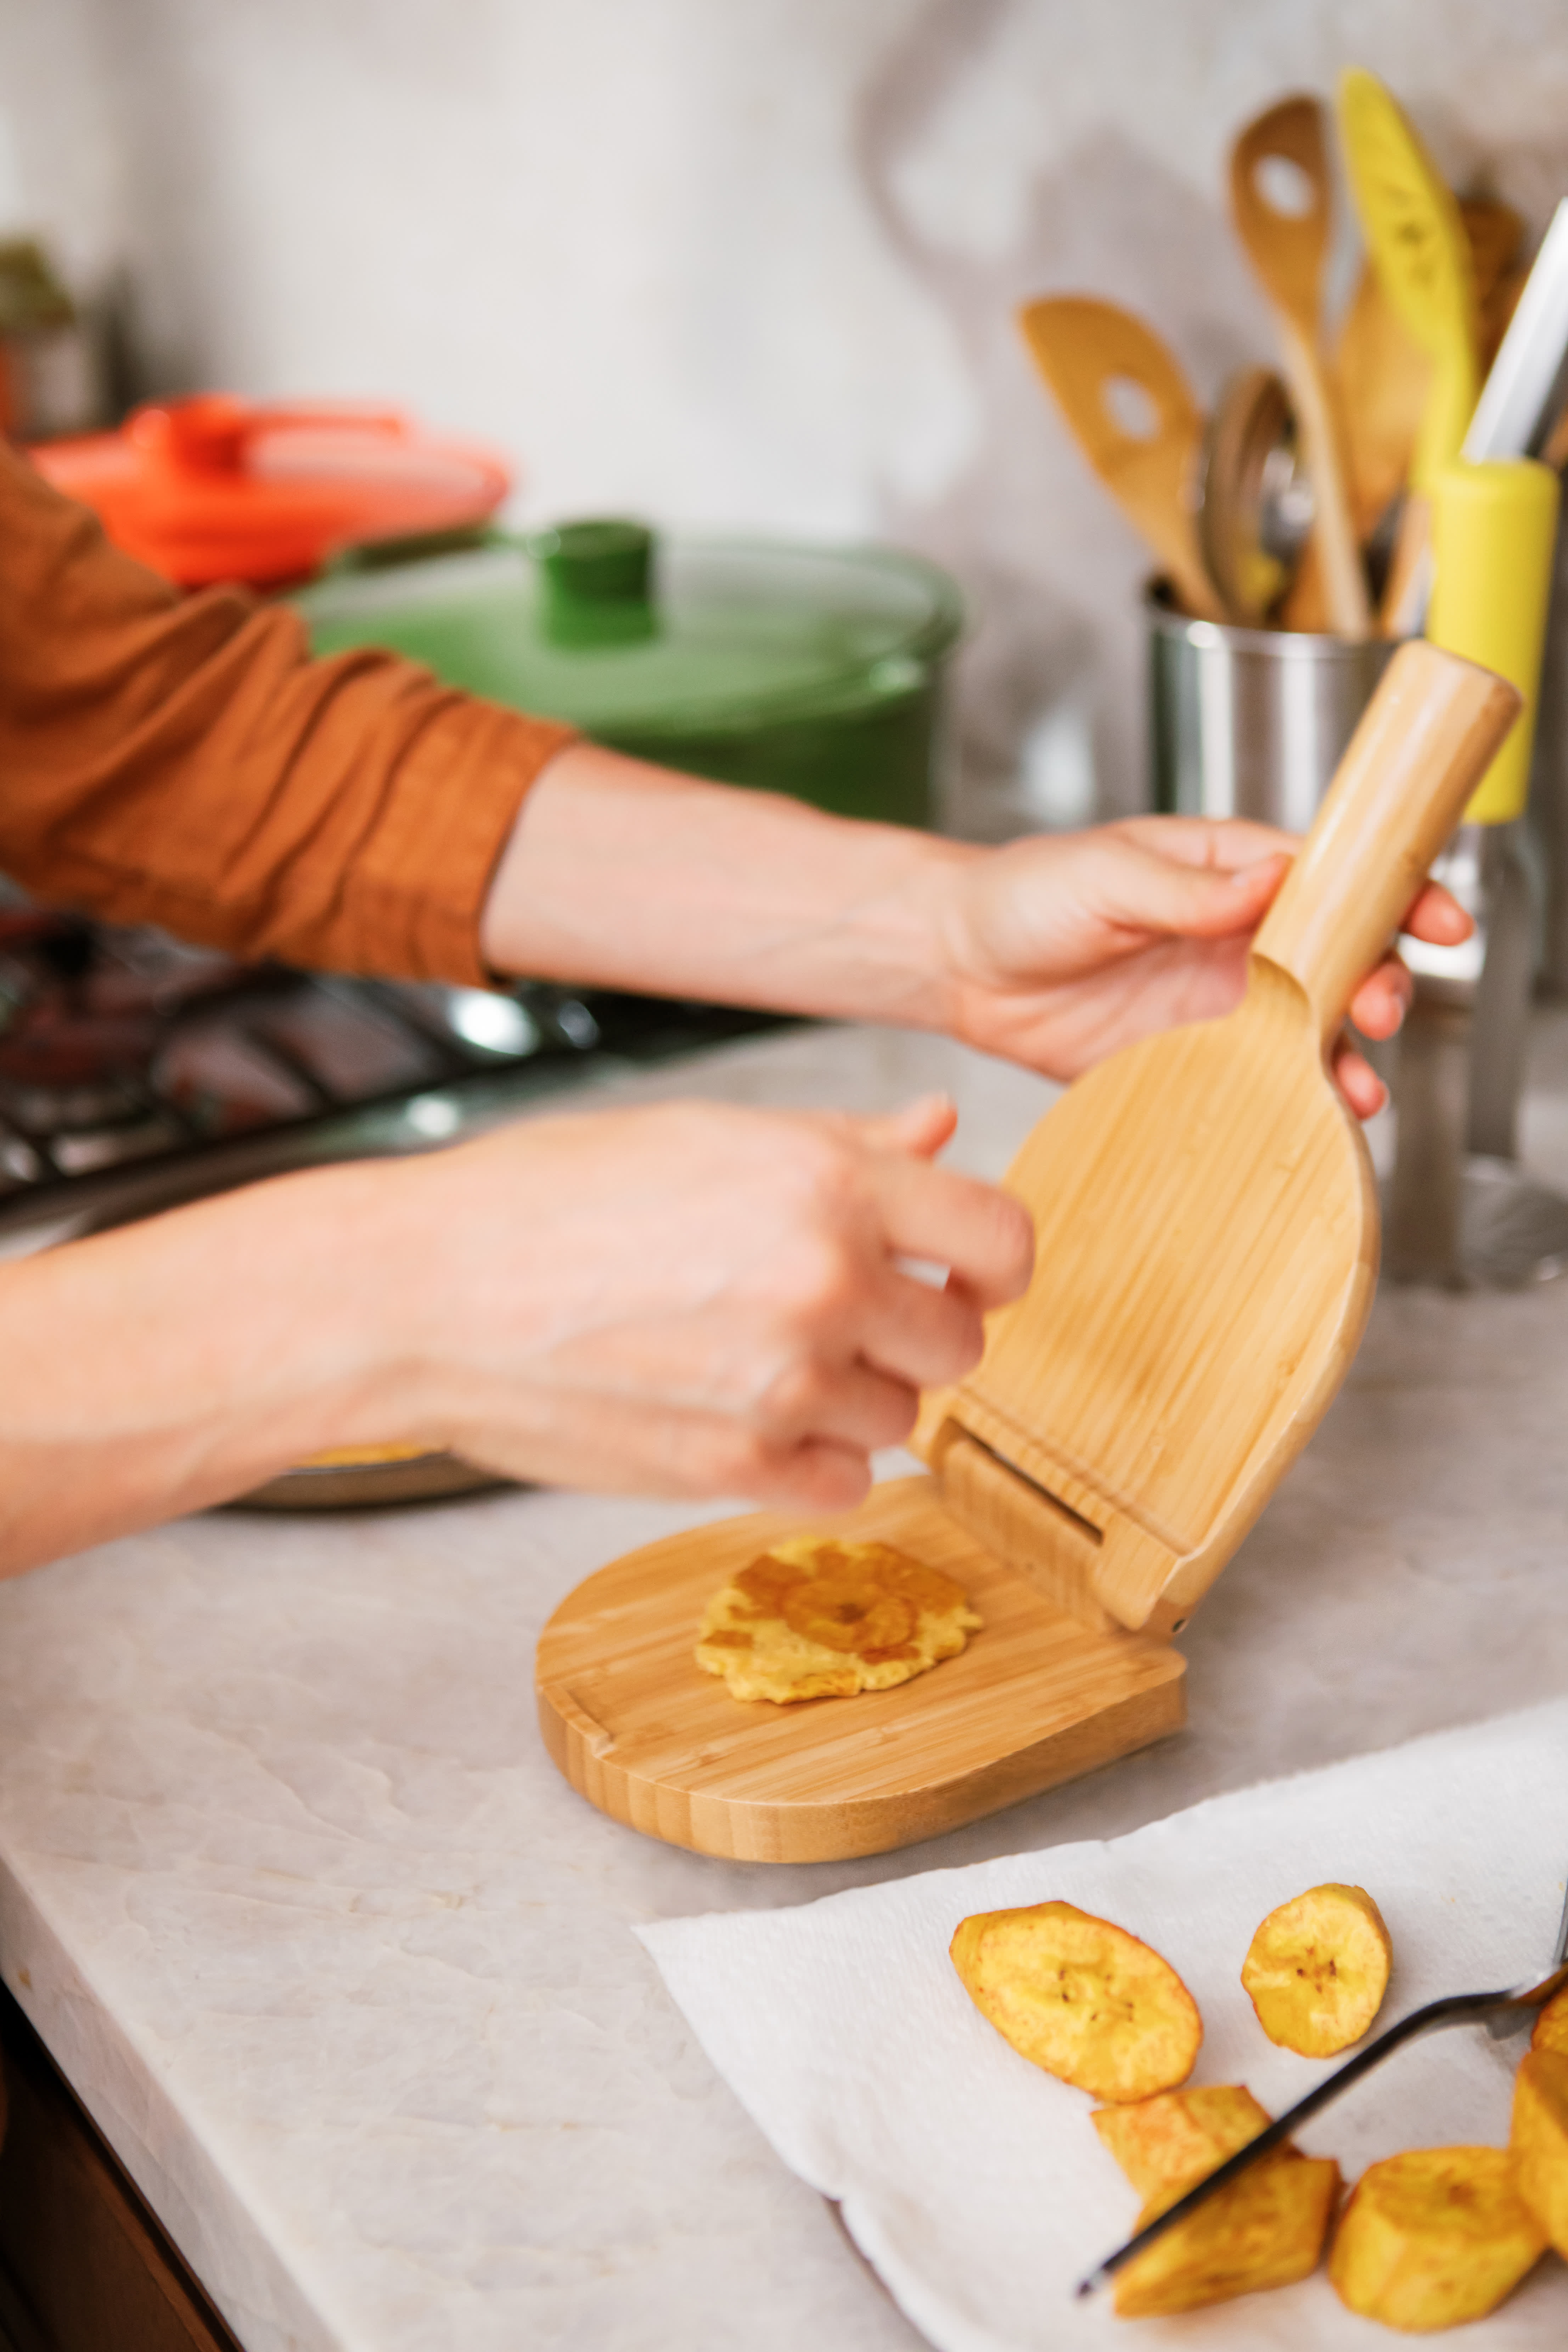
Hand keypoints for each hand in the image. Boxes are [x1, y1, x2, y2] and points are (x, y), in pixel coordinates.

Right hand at [379, 1093, 1032, 1509]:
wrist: (427, 1290)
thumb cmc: (550, 1198)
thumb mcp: (708, 1135)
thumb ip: (847, 1146)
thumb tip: (942, 1129)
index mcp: (827, 1180)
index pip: (1002, 1241)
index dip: (990, 1263)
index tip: (959, 1273)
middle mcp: (823, 1278)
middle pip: (959, 1343)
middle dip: (912, 1333)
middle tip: (837, 1316)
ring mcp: (783, 1380)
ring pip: (900, 1418)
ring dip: (853, 1398)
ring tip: (761, 1357)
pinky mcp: (735, 1464)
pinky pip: (843, 1484)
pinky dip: (812, 1461)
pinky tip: (747, 1414)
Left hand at [934, 816, 1470, 1116]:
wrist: (961, 966)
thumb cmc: (1025, 896)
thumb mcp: (1101, 875)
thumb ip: (1184, 886)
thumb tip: (1265, 880)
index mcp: (1229, 870)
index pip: (1333, 876)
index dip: (1393, 895)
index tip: (1437, 920)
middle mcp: (1241, 936)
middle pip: (1343, 957)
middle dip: (1379, 982)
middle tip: (1380, 1008)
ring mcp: (1223, 1002)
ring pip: (1316, 1027)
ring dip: (1348, 1054)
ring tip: (1358, 1084)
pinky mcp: (1195, 1058)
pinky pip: (1262, 1078)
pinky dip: (1296, 1097)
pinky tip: (1317, 1114)